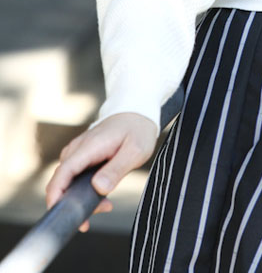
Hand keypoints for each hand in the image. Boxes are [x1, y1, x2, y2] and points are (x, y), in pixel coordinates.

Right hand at [45, 112, 158, 231]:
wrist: (137, 113)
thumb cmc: (137, 130)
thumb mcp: (135, 151)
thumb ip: (116, 169)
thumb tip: (98, 188)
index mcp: (89, 146)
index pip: (63, 173)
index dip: (57, 195)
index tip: (62, 215)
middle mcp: (77, 149)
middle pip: (62, 181)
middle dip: (74, 203)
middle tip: (101, 210)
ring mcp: (78, 152)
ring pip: (68, 182)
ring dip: (81, 199)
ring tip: (106, 205)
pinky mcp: (81, 157)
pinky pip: (74, 178)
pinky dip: (84, 191)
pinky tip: (102, 196)